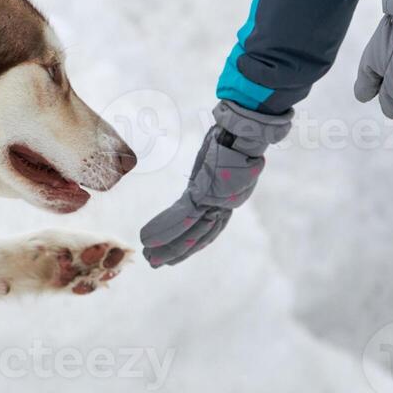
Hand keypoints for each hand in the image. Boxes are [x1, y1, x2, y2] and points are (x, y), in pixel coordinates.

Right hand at [140, 100, 290, 266]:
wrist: (244, 129)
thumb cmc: (233, 135)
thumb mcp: (220, 156)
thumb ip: (213, 168)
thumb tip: (212, 158)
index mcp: (228, 197)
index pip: (209, 228)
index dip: (191, 243)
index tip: (175, 254)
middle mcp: (224, 205)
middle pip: (200, 236)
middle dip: (178, 252)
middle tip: (156, 263)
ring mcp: (216, 201)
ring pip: (190, 232)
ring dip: (168, 247)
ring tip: (149, 257)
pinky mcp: (206, 194)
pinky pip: (182, 217)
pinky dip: (164, 230)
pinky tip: (147, 239)